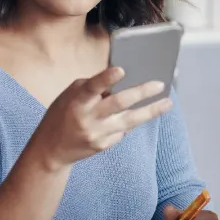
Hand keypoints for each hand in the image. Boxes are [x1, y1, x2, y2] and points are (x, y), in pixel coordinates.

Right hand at [38, 66, 171, 168]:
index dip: (105, 79)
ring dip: (150, 111)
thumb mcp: (70, 96)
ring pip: (129, 121)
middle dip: (141, 93)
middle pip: (118, 104)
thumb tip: (118, 79)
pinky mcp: (104, 146)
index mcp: (76, 102)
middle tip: (159, 84)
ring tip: (167, 103)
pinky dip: (129, 122)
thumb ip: (92, 88)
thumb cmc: (62, 115)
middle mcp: (88, 119)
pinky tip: (136, 116)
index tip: (121, 70)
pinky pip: (123, 131)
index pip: (91, 88)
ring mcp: (97, 134)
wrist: (51, 150)